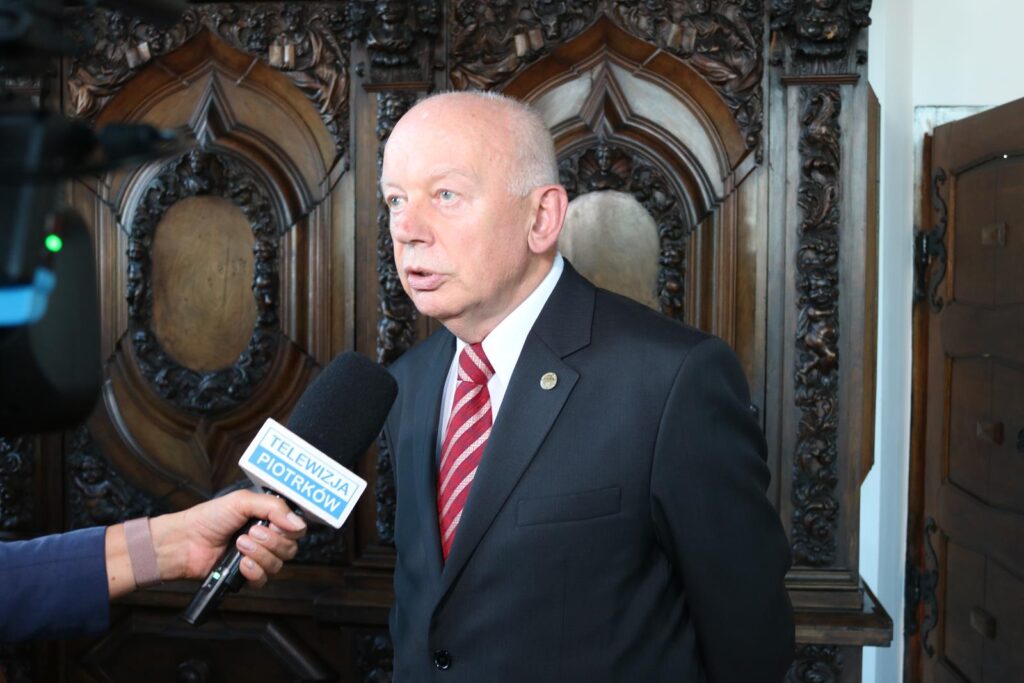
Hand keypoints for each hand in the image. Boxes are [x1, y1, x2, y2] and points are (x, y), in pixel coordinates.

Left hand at [152, 489, 306, 587]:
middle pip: (290, 548)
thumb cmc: (208, 518)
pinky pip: (263, 579)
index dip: (290, 529)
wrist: (185, 541)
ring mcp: (257, 558)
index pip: (296, 529)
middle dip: (271, 541)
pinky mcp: (247, 576)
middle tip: (250, 532)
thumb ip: (274, 507)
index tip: (276, 525)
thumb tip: (297, 523)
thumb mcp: (242, 501)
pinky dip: (254, 571)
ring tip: (239, 545)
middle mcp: (266, 539)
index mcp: (268, 519)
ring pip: (277, 564)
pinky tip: (241, 563)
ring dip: (259, 554)